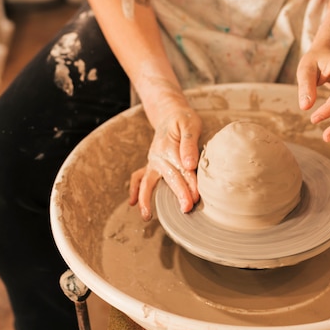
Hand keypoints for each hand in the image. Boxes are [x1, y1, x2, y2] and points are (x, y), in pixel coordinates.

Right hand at [128, 100, 201, 220]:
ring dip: (146, 198)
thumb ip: (190, 145)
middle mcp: (158, 156)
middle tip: (186, 209)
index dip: (191, 183)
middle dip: (179, 194)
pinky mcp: (151, 165)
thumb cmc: (183, 120)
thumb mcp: (190, 125)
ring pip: (147, 182)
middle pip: (170, 178)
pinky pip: (138, 178)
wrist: (169, 113)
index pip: (183, 169)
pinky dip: (134, 190)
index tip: (197, 197)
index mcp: (169, 147)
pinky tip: (132, 203)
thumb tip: (189, 165)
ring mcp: (152, 161)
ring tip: (146, 216)